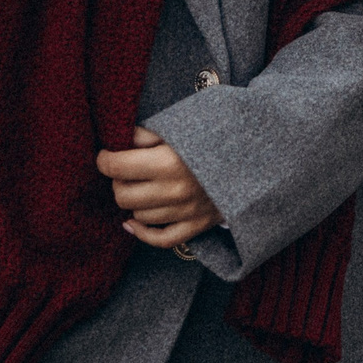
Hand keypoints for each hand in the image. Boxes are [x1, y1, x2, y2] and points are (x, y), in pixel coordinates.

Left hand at [95, 127, 223, 250]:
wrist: (258, 154)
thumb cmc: (215, 134)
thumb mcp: (180, 123)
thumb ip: (146, 133)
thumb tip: (118, 141)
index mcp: (168, 161)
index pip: (116, 166)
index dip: (104, 159)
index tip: (106, 155)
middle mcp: (175, 190)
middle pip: (122, 194)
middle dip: (118, 180)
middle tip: (126, 169)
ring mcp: (186, 211)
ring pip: (138, 215)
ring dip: (135, 200)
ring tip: (142, 185)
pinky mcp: (197, 225)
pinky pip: (160, 239)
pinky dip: (142, 232)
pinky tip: (132, 222)